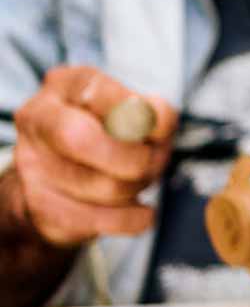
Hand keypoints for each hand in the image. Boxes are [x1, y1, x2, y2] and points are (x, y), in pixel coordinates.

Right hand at [7, 66, 174, 246]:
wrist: (64, 176)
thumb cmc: (112, 131)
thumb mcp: (136, 109)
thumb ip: (153, 111)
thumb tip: (157, 123)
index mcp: (64, 86)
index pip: (96, 95)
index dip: (138, 115)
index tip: (160, 131)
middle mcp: (38, 121)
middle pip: (83, 140)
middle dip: (136, 157)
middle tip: (153, 161)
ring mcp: (32, 166)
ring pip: (103, 186)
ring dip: (139, 187)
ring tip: (142, 180)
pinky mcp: (40, 208)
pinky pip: (101, 220)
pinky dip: (134, 218)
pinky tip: (142, 211)